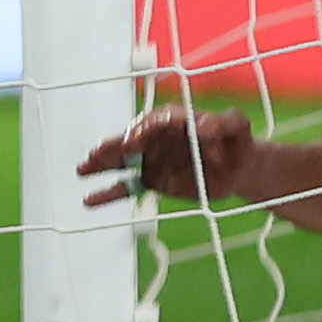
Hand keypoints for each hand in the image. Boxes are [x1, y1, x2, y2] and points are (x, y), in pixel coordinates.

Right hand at [81, 108, 254, 210]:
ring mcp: (151, 159)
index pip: (155, 121)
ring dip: (101, 165)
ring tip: (82, 170)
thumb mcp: (238, 127)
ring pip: (121, 161)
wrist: (239, 168)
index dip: (142, 129)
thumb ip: (227, 122)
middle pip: (129, 139)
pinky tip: (89, 201)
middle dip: (112, 146)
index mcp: (175, 120)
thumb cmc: (238, 142)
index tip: (134, 140)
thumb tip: (206, 124)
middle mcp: (157, 138)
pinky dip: (108, 194)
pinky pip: (127, 187)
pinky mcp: (152, 181)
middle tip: (96, 154)